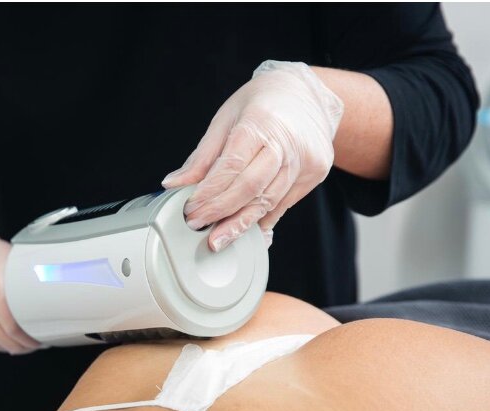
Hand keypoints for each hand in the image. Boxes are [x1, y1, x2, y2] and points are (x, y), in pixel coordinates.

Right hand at [0, 212, 41, 354]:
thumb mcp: (10, 265)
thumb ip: (25, 284)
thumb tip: (51, 290)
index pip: (15, 330)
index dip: (30, 339)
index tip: (41, 338)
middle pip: (5, 342)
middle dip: (23, 346)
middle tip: (34, 342)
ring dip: (9, 346)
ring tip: (21, 340)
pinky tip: (2, 336)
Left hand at [162, 61, 343, 250]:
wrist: (307, 93)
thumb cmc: (261, 103)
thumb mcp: (226, 119)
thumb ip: (202, 156)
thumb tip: (174, 184)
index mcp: (261, 122)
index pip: (231, 166)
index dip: (209, 193)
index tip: (191, 210)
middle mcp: (288, 142)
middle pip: (251, 188)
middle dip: (222, 213)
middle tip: (199, 228)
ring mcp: (305, 160)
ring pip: (268, 202)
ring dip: (241, 224)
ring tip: (219, 239)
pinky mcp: (315, 174)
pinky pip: (283, 205)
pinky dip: (261, 219)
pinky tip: (244, 230)